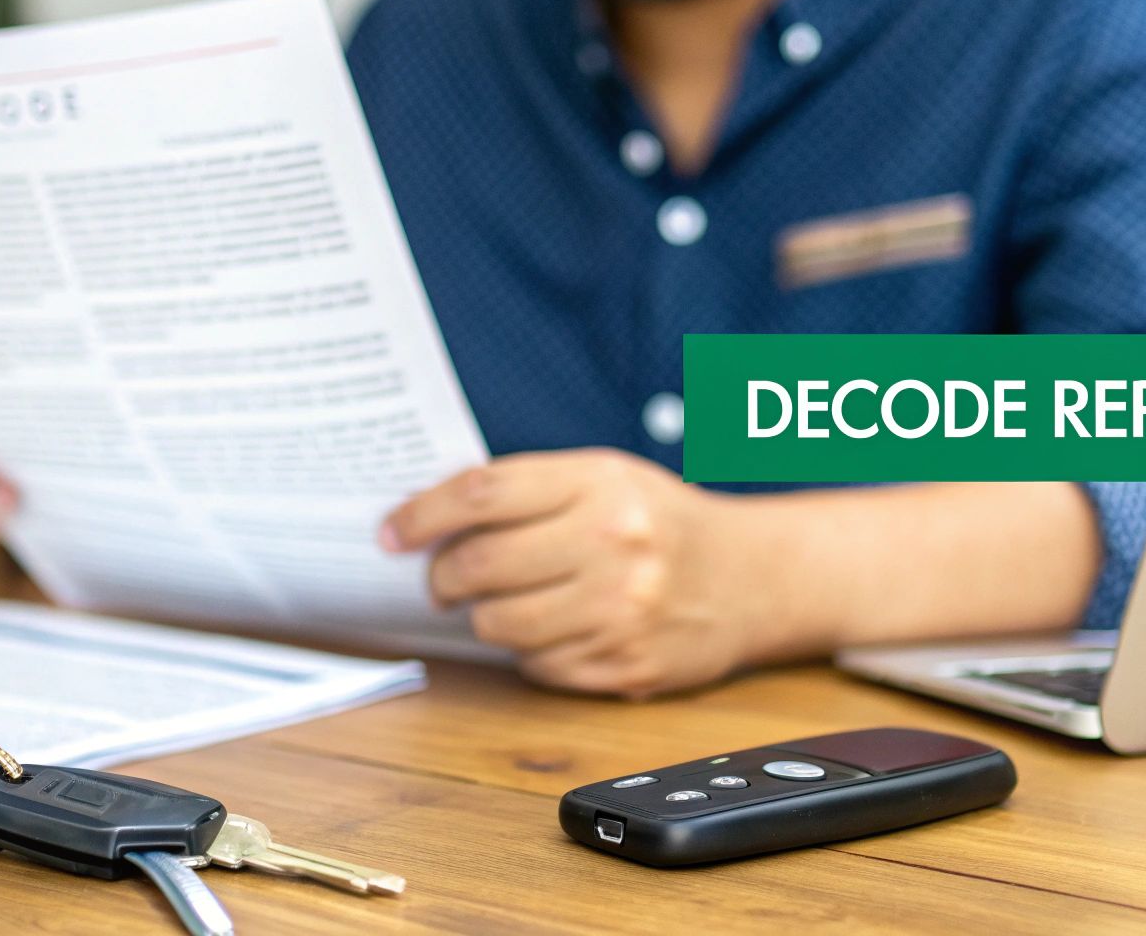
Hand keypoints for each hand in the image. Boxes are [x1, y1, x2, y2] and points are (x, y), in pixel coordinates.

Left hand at [379, 448, 751, 697]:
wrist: (754, 577)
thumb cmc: (661, 522)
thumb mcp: (606, 478)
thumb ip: (528, 490)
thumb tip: (429, 518)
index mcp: (600, 483)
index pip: (483, 494)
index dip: (422, 515)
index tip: (391, 532)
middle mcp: (613, 543)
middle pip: (480, 566)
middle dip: (442, 576)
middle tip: (441, 578)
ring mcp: (621, 610)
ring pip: (500, 625)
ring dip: (483, 617)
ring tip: (501, 602)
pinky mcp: (625, 664)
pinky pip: (537, 667)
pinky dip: (530, 651)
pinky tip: (553, 628)